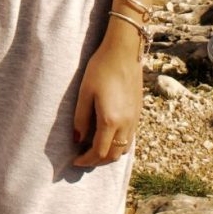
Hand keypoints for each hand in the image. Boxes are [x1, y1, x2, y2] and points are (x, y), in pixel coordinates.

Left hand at [72, 24, 143, 168]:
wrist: (125, 52)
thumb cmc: (101, 68)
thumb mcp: (84, 92)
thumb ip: (81, 118)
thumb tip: (78, 139)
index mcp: (110, 120)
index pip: (98, 152)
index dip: (86, 160)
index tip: (75, 161)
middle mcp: (126, 124)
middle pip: (113, 155)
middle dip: (97, 161)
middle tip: (83, 158)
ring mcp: (134, 119)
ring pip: (123, 149)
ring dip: (109, 155)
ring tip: (94, 149)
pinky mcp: (138, 112)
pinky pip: (130, 139)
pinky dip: (118, 145)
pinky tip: (108, 136)